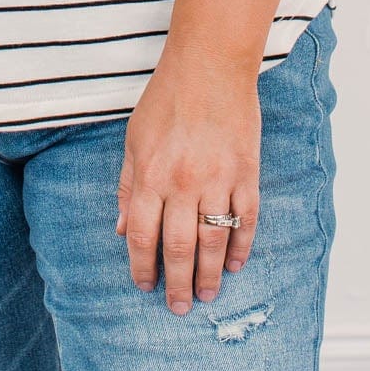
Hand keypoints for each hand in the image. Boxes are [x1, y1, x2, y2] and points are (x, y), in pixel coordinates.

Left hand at [115, 48, 260, 313]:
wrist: (209, 63)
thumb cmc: (166, 98)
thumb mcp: (134, 139)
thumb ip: (129, 186)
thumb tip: (122, 229)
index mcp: (151, 175)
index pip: (144, 236)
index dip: (142, 267)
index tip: (144, 286)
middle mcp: (183, 183)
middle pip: (179, 248)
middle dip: (178, 283)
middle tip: (180, 307)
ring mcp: (218, 179)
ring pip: (214, 241)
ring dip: (210, 274)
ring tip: (208, 295)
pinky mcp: (246, 172)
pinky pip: (246, 219)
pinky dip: (242, 245)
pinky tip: (236, 263)